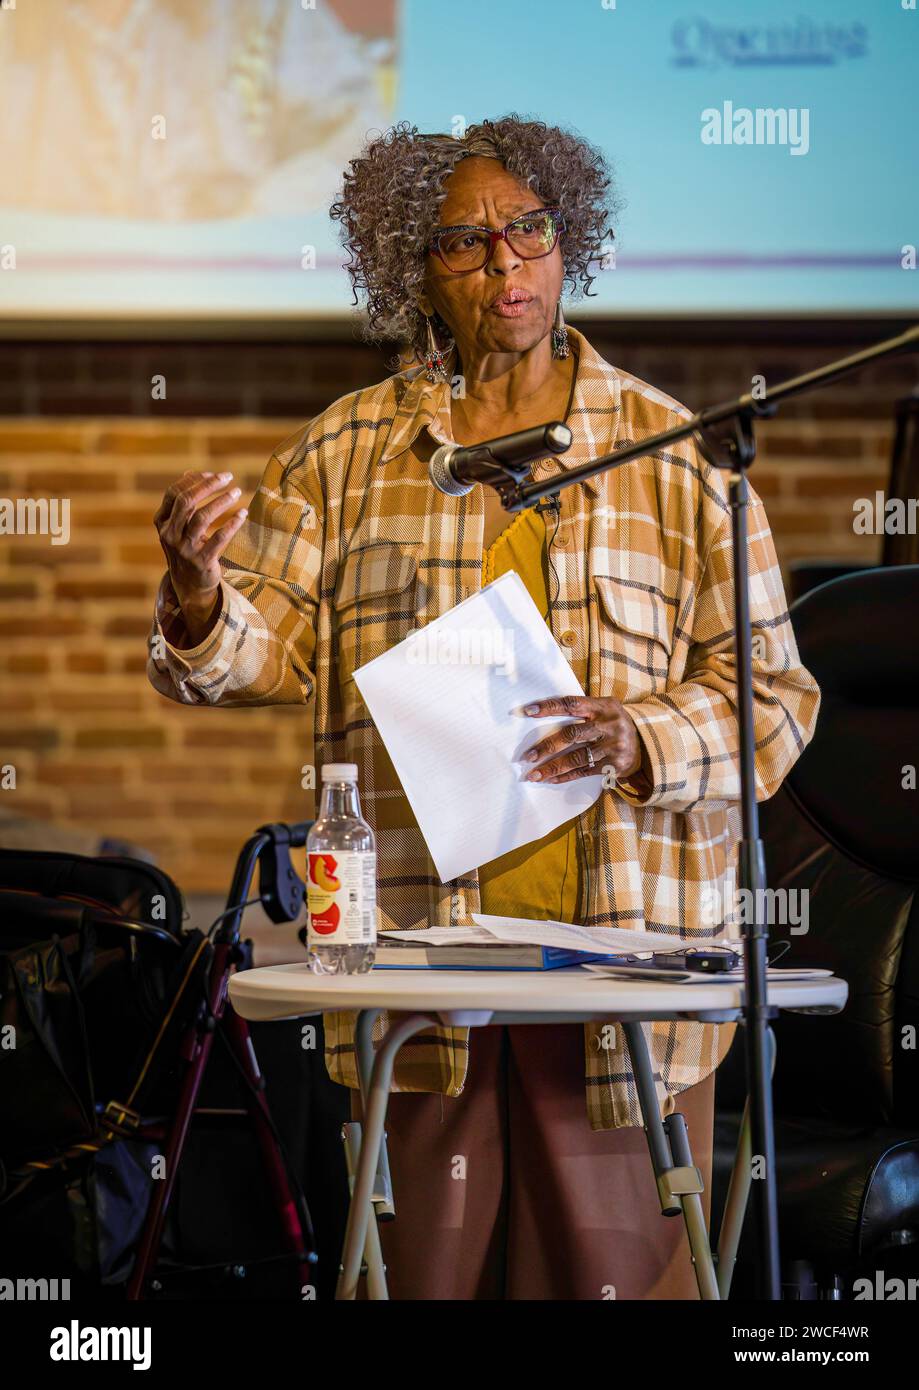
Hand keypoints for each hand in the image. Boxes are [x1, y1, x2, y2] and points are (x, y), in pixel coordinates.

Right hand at [154, 470, 247, 641]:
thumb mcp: (178, 526)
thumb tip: (192, 473)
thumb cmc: (186, 548)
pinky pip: (219, 539)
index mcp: (162, 522)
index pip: (174, 493)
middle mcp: (170, 534)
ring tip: (237, 492)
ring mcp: (184, 549)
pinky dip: (232, 524)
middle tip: (227, 476)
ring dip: (222, 501)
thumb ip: (183, 503)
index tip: (213, 474)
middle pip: (186, 502)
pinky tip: (243, 514)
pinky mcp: (201, 562)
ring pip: (202, 518)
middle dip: (208, 485)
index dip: (194, 480)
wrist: (189, 585)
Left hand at [519, 695, 644, 783]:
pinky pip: (584, 772)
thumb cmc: (614, 723)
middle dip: (546, 746)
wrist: (647, 744)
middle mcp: (609, 725)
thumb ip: (581, 710)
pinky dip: (565, 776)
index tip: (527, 711)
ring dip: (552, 767)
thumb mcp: (604, 709)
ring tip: (533, 774)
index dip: (549, 707)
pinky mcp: (615, 765)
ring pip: (576, 758)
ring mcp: (613, 746)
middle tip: (527, 756)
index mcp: (603, 706)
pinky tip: (550, 779)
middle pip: (571, 734)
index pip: (571, 704)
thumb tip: (541, 714)